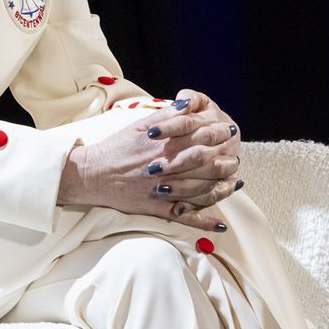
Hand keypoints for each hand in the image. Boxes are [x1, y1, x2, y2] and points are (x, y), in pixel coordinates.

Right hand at [58, 93, 238, 229]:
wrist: (92, 174)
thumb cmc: (116, 148)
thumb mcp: (137, 126)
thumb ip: (165, 116)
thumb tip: (188, 105)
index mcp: (162, 145)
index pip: (200, 137)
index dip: (219, 133)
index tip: (230, 132)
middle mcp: (166, 167)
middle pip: (206, 163)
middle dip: (226, 160)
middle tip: (236, 159)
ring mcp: (163, 190)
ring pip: (201, 190)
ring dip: (222, 187)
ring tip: (234, 182)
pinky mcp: (157, 208)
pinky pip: (185, 217)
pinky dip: (204, 222)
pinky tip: (220, 224)